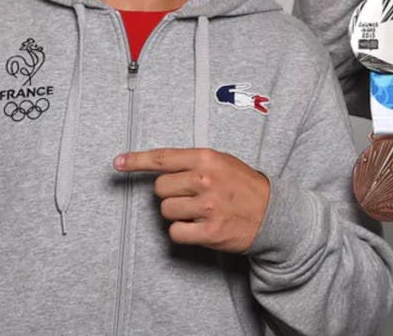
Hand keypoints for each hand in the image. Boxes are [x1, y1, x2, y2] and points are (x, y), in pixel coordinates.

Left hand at [115, 148, 269, 253]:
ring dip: (178, 213)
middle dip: (171, 194)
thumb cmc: (244, 187)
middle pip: (160, 189)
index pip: (163, 158)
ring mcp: (207, 207)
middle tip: (191, 196)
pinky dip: (183, 232)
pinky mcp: (209, 232)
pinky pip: (176, 232)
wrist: (273, 213)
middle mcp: (205, 180)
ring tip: (200, 212)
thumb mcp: (222, 162)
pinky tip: (199, 227)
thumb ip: (192, 163)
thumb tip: (157, 169)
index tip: (119, 163)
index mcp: (207, 159)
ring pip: (166, 211)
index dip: (137, 160)